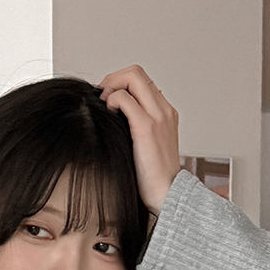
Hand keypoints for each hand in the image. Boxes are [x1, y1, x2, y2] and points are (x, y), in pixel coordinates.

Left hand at [98, 65, 179, 215]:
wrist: (167, 197)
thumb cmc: (154, 179)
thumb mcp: (148, 147)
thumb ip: (137, 128)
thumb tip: (114, 118)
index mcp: (165, 113)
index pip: (141, 81)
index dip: (121, 83)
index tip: (107, 99)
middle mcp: (164, 110)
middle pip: (136, 72)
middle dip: (114, 78)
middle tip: (102, 97)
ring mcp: (157, 117)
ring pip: (132, 77)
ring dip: (112, 85)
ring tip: (104, 105)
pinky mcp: (147, 128)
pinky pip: (125, 98)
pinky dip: (112, 100)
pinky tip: (108, 114)